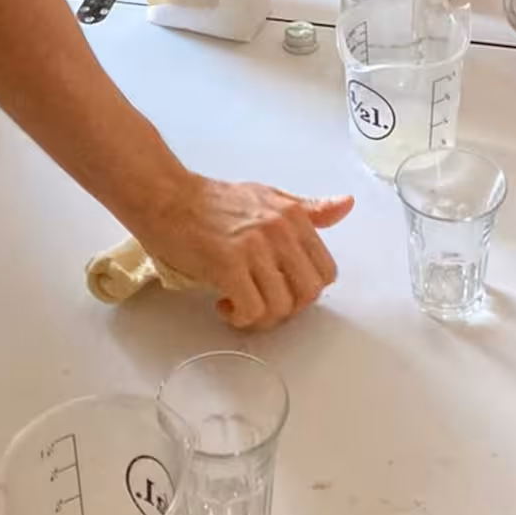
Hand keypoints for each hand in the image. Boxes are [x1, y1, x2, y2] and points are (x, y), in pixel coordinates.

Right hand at [139, 179, 354, 330]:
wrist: (168, 197)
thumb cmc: (214, 201)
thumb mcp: (268, 197)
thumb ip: (308, 208)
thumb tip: (347, 204)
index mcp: (294, 215)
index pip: (325, 272)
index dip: (304, 290)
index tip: (280, 288)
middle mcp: (280, 229)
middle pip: (308, 294)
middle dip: (286, 308)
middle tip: (260, 302)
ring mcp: (255, 247)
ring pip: (281, 307)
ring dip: (260, 317)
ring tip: (238, 303)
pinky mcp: (229, 264)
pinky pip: (252, 310)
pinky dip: (240, 317)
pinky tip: (224, 304)